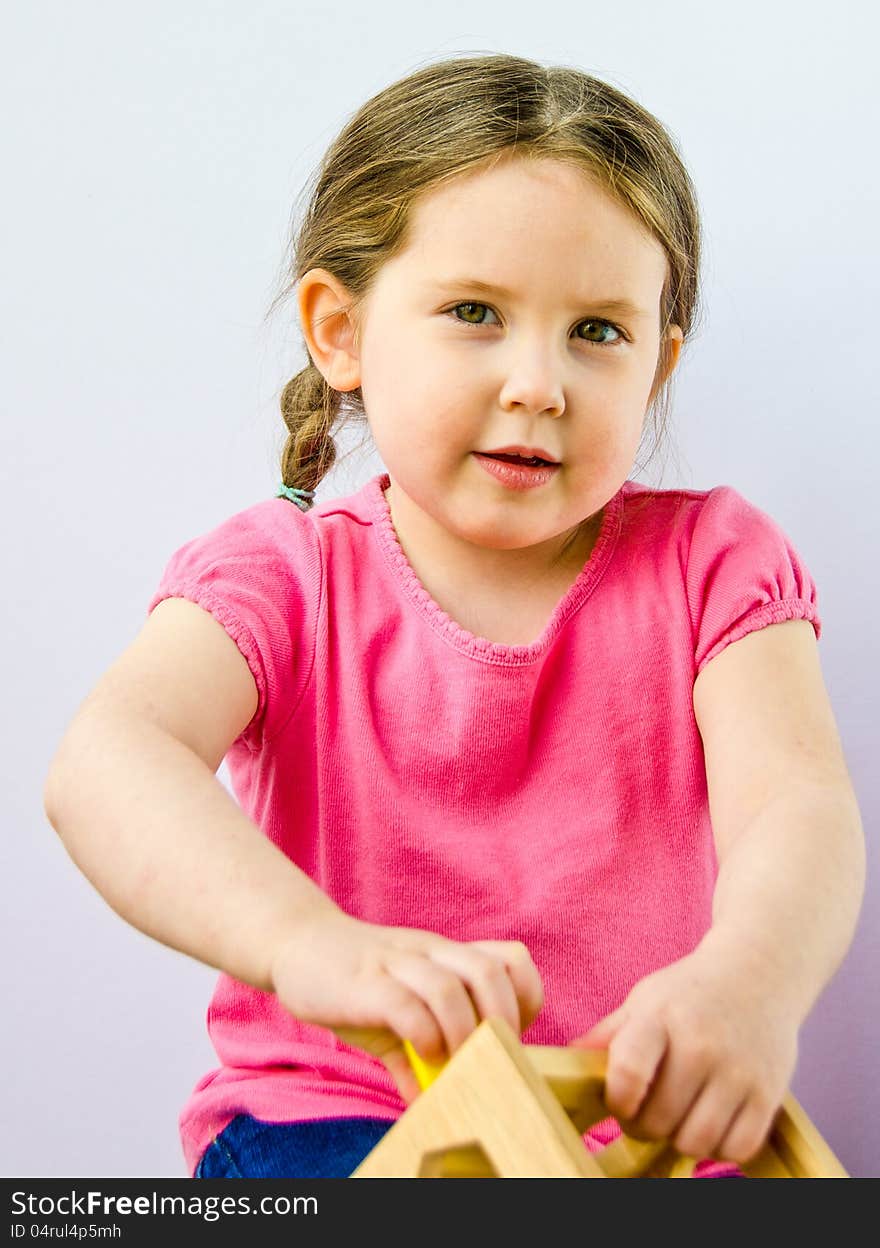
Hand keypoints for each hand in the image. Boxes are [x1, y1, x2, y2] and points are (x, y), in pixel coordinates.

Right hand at [269, 909, 543, 1103]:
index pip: (509, 957)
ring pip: (451, 986)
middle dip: (503, 1019)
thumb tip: (428, 1099)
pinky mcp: (365, 983)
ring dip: (463, 1032)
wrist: (297, 943)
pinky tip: (420, 1054)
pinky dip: (423, 1035)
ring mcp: (397, 964)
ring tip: (456, 1060)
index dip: (525, 996)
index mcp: (445, 956)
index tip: (515, 1034)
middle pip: (489, 971)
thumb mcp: (392, 1012)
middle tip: (493, 1054)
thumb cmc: (352, 982)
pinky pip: (406, 1005)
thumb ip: (414, 1052)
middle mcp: (428, 953)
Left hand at [569, 946, 798, 1165]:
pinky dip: (719, 1147)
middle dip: (644, 1125)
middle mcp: (701, 1044)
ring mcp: (738, 1070)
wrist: (759, 972)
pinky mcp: (769, 1092)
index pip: (628, 1072)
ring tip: (679, 1117)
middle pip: (658, 1119)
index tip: (619, 1101)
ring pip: (695, 1141)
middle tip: (648, 1112)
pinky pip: (737, 1148)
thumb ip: (610, 1034)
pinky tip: (712, 1123)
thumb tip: (567, 1058)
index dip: (617, 1101)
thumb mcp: (646, 999)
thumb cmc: (692, 991)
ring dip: (680, 1139)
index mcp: (661, 1017)